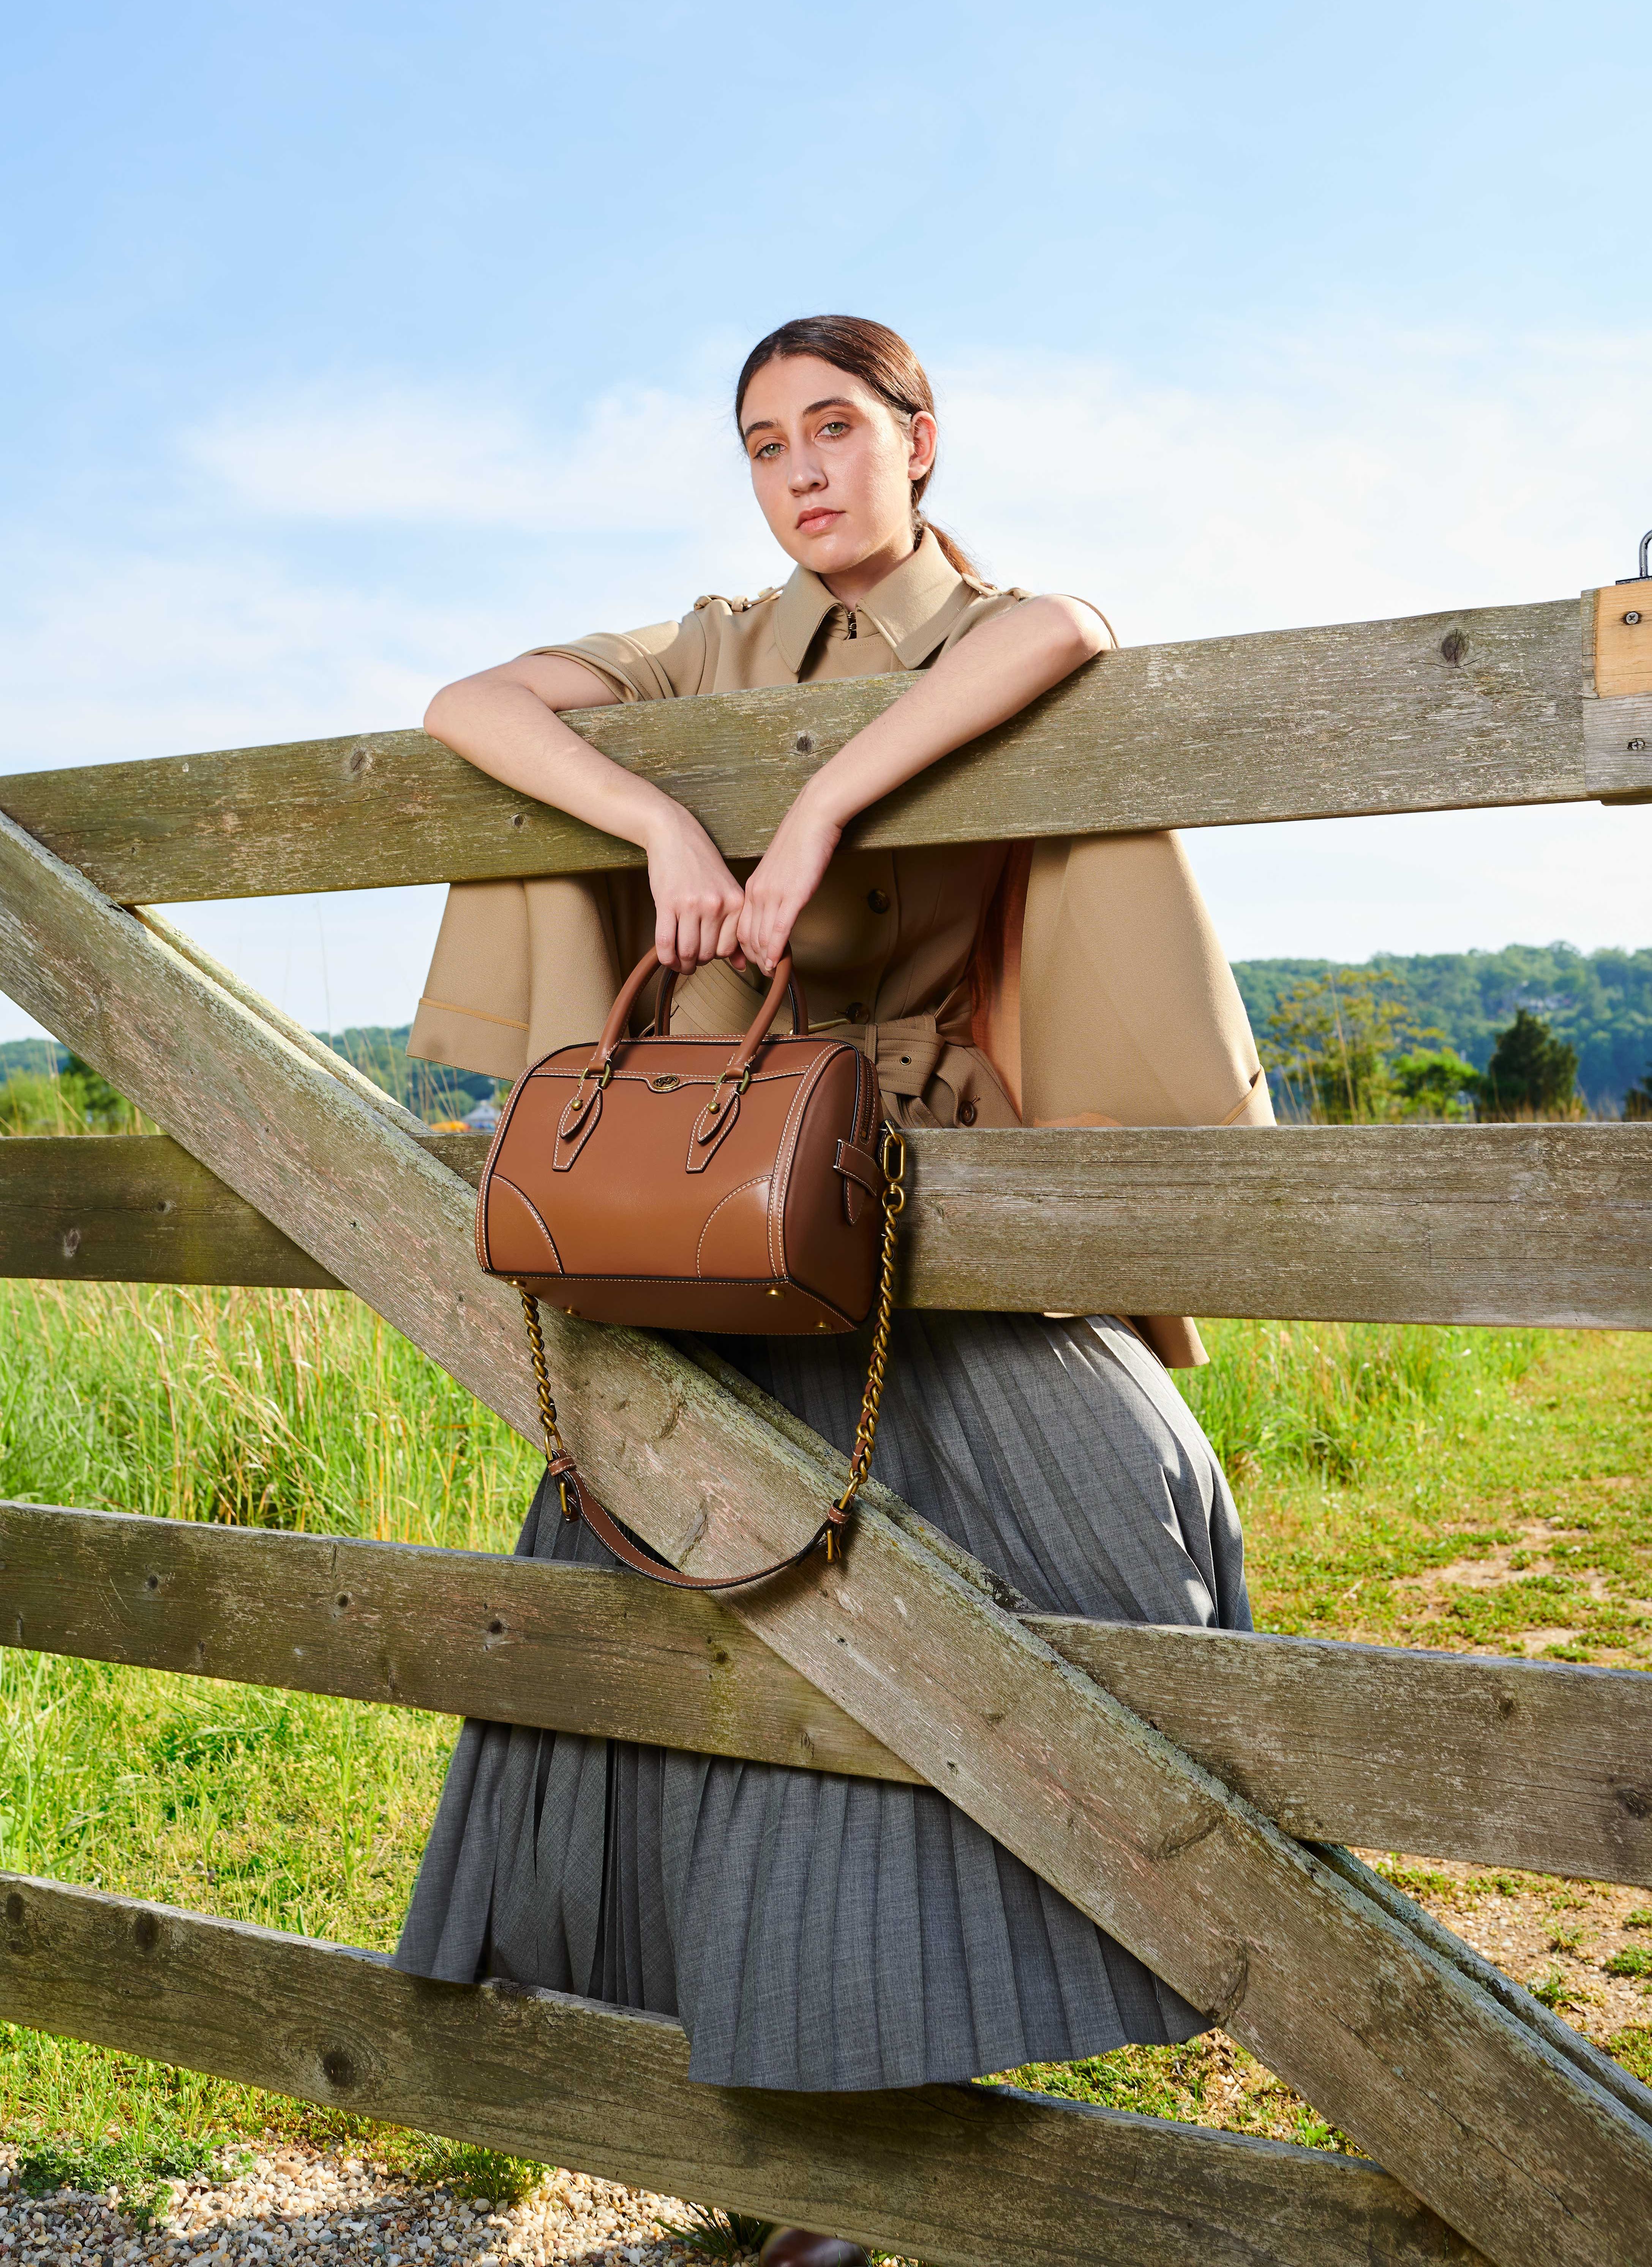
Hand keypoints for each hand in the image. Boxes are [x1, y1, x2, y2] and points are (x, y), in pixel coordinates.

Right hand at [643, 807, 746, 972]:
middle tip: (690, 958)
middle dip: (697, 962)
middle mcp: (716, 904)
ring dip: (681, 963)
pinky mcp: (667, 902)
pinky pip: (665, 943)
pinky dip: (665, 957)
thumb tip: (743, 966)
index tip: (706, 954)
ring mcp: (691, 904)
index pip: (727, 949)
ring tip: (679, 960)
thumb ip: (734, 927)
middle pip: (707, 954)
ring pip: (687, 952)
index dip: (715, 957)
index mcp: (735, 902)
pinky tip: (667, 958)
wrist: (675, 835)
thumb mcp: (727, 891)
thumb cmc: (701, 865)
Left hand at [736, 789, 841, 974]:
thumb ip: (772, 891)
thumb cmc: (799, 842)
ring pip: (760, 936)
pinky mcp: (792, 896)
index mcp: (751, 887)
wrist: (811, 820)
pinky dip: (775, 950)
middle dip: (752, 957)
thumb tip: (775, 910)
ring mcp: (773, 895)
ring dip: (764, 958)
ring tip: (770, 971)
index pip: (740, 926)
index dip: (744, 947)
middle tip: (761, 971)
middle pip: (747, 936)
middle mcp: (757, 893)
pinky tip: (775, 962)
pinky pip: (778, 930)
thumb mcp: (777, 870)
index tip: (752, 959)